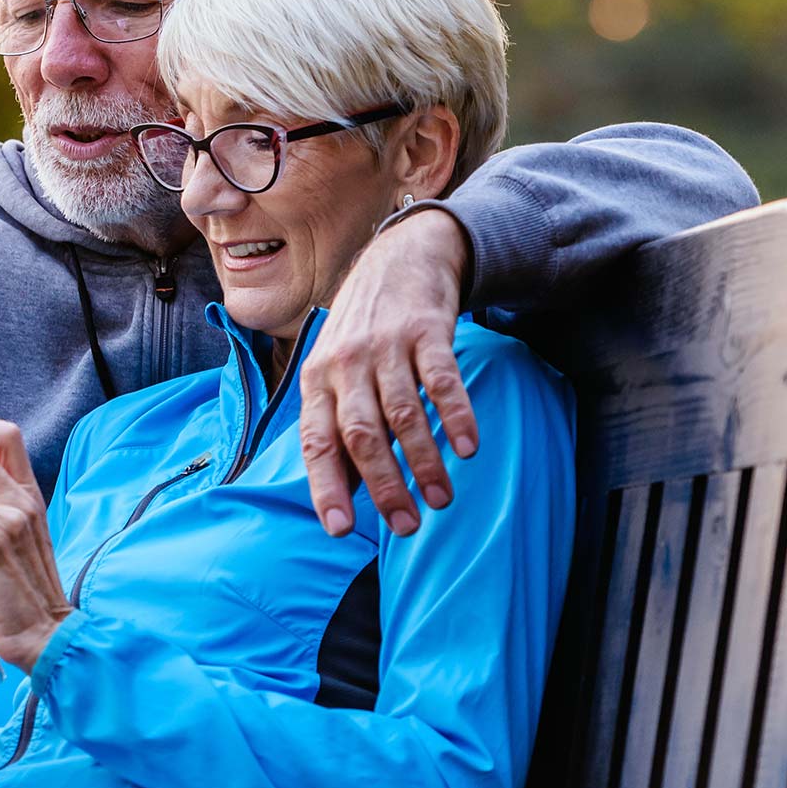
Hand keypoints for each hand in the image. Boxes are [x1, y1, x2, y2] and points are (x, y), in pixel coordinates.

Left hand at [299, 207, 478, 536]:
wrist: (399, 259)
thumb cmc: (362, 333)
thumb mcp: (334, 372)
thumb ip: (337, 426)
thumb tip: (341, 494)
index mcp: (317, 381)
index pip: (316, 441)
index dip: (326, 485)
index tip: (339, 528)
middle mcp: (345, 364)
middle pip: (360, 434)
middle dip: (383, 485)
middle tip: (407, 526)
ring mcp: (385, 346)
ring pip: (402, 413)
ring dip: (424, 461)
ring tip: (441, 499)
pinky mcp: (425, 331)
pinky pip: (441, 379)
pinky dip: (456, 414)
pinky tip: (469, 447)